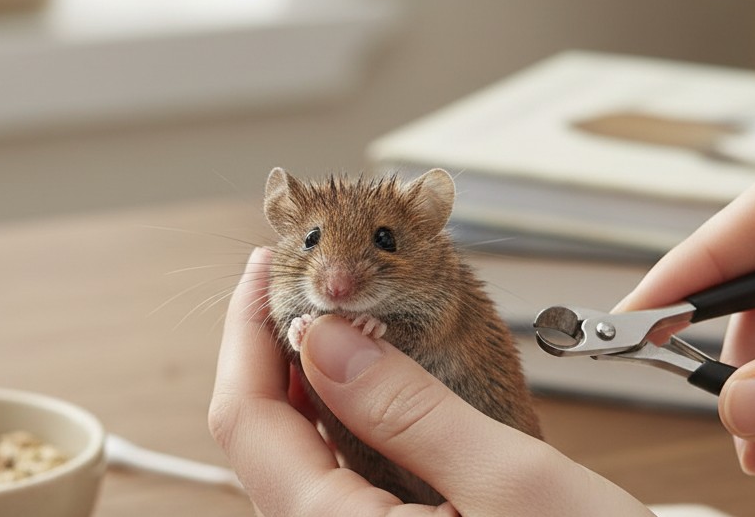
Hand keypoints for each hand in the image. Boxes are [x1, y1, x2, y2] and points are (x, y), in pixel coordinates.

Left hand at [209, 248, 651, 515]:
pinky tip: (365, 387)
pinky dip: (340, 425)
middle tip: (298, 282)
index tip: (266, 269)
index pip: (247, 422)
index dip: (246, 333)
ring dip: (305, 385)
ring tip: (329, 319)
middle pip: (262, 441)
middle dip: (272, 352)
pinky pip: (334, 485)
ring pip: (296, 461)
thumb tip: (326, 336)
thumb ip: (407, 407)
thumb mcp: (509, 479)